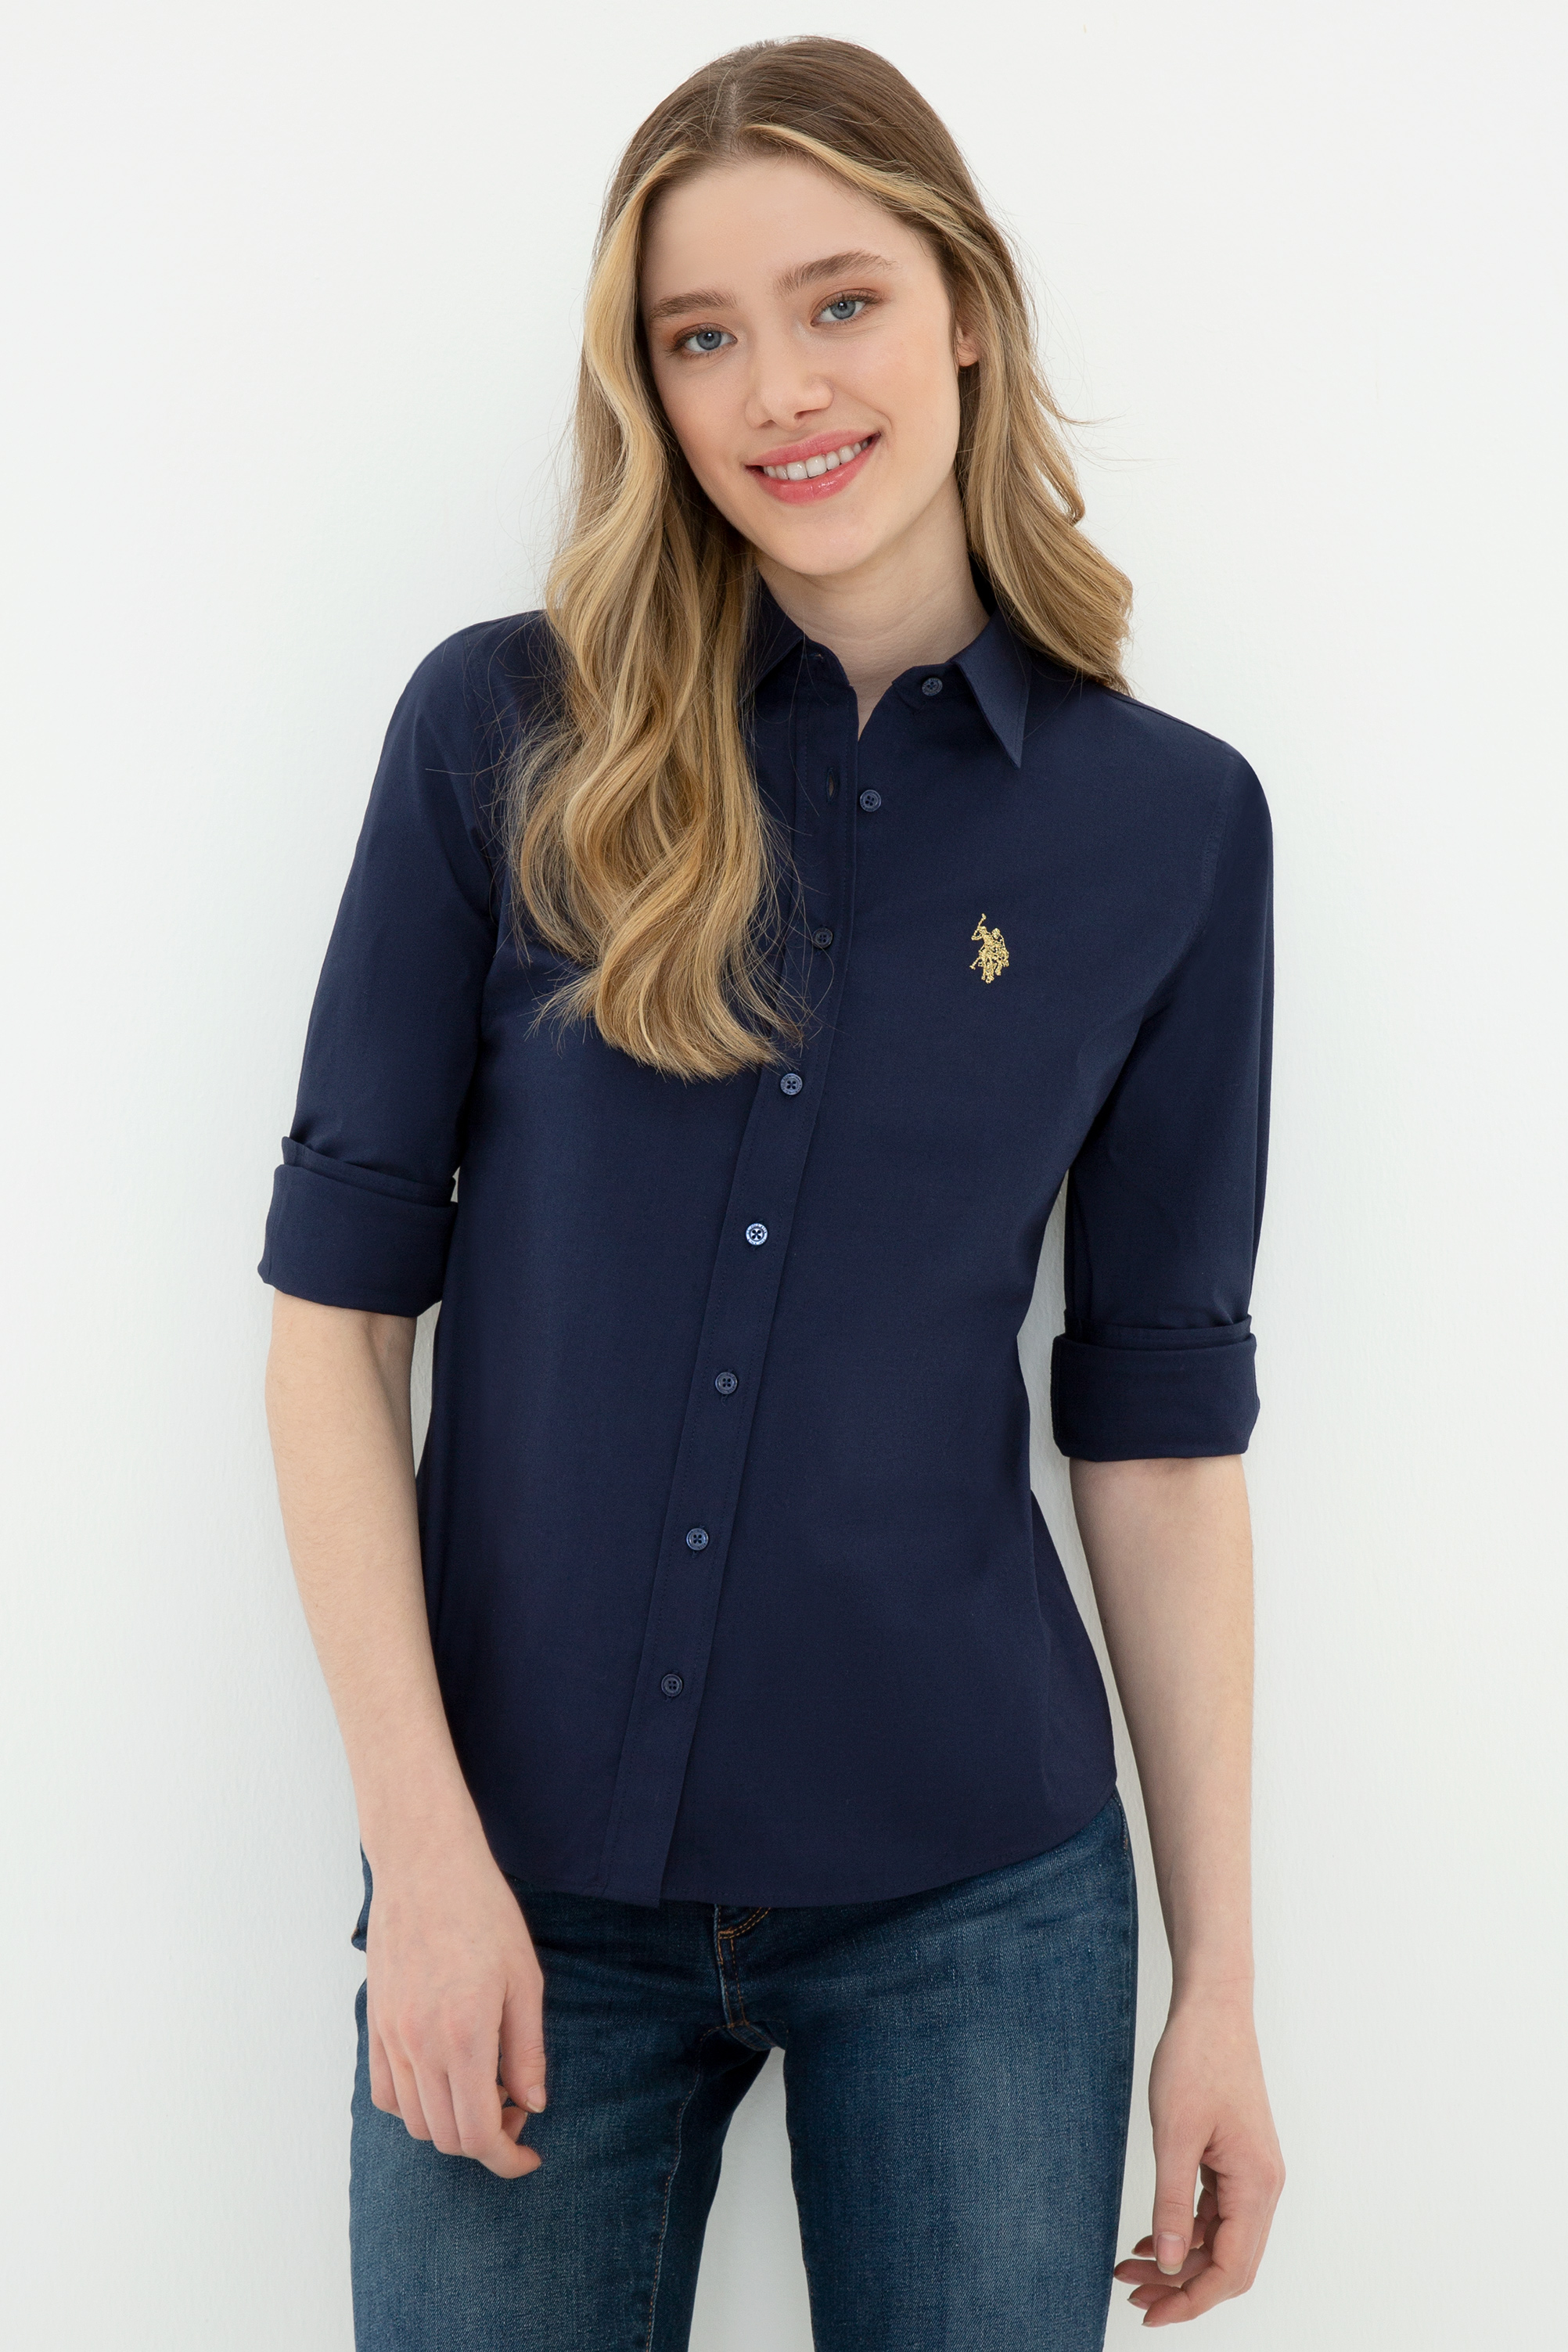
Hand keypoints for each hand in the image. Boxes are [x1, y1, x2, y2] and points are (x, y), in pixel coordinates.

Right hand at [364, 1835, 546, 2178]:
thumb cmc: (483, 1912)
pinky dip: (415, 2104)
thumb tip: (532, 2104)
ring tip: (486, 2087)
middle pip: (445, 2137)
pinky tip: (446, 2077)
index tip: (529, 2155)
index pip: (478, 2134)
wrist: (425, 1865)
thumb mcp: (524, 1980)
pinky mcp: (375, 2024)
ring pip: (414, 2121)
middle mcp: (420, 2046)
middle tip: (516, 2106)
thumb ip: (528, 2050)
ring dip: (451, 2124)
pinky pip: (386, 2092)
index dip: (507, 2159)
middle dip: (486, 2141)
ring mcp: (391, 2037)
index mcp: (464, 2037)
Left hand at [1114, 1991, 1283, 2324]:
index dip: (1191, 2300)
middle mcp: (1262, 2186)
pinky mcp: (1235, 2160)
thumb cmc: (1197, 2058)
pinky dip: (1183, 2230)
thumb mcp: (1175, 2133)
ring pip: (1219, 2240)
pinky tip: (1150, 2237)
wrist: (1212, 2007)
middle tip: (1132, 2293)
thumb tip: (1169, 2262)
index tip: (1151, 2313)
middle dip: (1181, 2286)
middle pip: (1228, 2263)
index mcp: (1256, 2185)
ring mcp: (1251, 2174)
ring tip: (1130, 2268)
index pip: (1230, 2269)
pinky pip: (1213, 2213)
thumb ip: (1171, 2202)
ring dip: (1179, 2260)